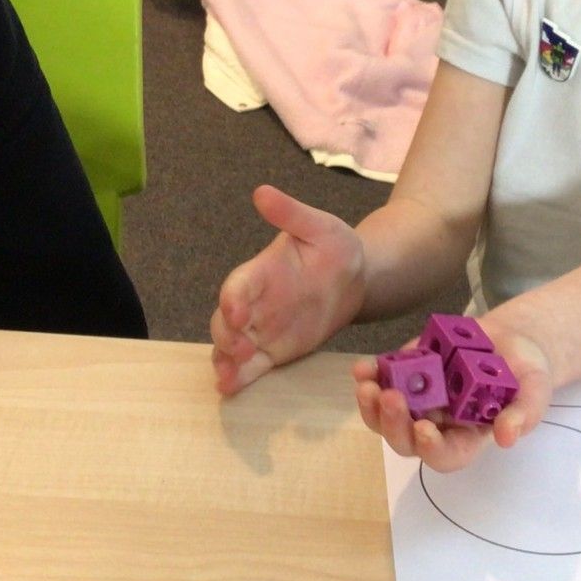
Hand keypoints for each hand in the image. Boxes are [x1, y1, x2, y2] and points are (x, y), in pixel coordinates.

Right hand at [210, 185, 364, 395]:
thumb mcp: (321, 226)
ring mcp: (261, 329)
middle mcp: (255, 303)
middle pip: (225, 321)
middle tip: (240, 350)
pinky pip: (250, 366)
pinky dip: (238, 377)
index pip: (238, 285)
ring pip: (230, 347)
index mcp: (261, 272)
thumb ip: (291, 214)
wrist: (355, 281)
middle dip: (226, 337)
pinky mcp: (272, 350)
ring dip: (225, 361)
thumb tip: (262, 192)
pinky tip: (229, 389)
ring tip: (227, 378)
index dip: (232, 299)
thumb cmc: (336, 248)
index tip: (237, 312)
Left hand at [349, 322, 552, 471]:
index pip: (444, 455)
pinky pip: (380, 382)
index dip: (431, 448)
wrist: (509, 341)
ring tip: (367, 382)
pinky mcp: (404, 375)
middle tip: (390, 397)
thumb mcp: (534, 391)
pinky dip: (369, 375)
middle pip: (405, 440)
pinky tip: (365, 366)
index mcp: (466, 438)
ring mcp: (417, 401)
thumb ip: (523, 415)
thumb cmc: (525, 373)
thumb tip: (506, 438)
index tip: (425, 428)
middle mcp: (436, 425)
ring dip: (371, 405)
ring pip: (384, 416)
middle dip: (393, 423)